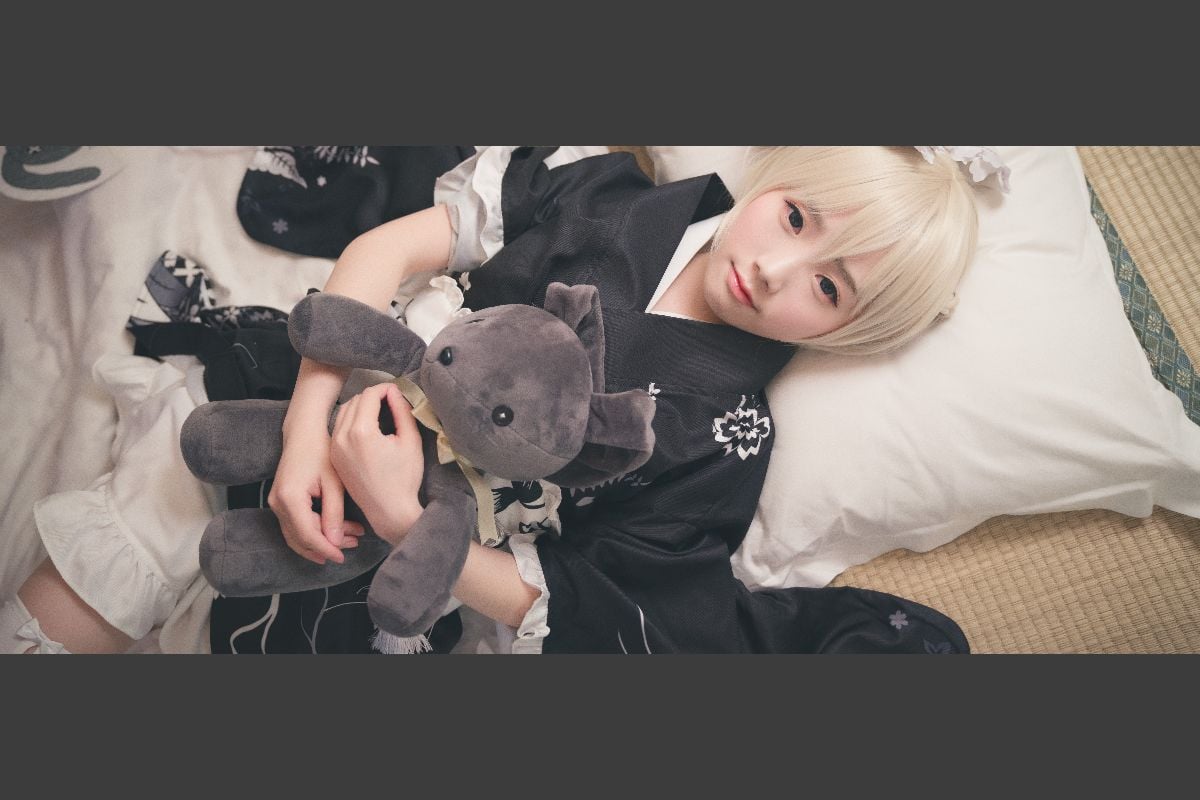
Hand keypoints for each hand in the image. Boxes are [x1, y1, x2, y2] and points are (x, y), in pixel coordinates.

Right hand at [268, 425, 364, 565]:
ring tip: (348, 539)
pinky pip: (294, 526)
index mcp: (291, 498)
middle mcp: (277, 503)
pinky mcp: (279, 502)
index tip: (343, 557)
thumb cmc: (321, 451)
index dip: (326, 549)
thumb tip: (336, 543)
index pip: (308, 535)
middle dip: (327, 546)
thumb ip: (335, 514)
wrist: (303, 432)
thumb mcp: (334, 483)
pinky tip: (333, 532)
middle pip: (301, 539)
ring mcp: (275, 503)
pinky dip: (313, 532)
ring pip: (296, 535)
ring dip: (321, 541)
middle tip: (353, 544)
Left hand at [330, 382, 424, 543]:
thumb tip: (395, 392)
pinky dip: (352, 420)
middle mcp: (342, 437)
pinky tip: (368, 427)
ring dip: (361, 406)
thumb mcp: (410, 441)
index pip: (371, 395)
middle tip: (392, 399)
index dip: (386, 388)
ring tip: (381, 411)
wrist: (389, 511)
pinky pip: (339, 428)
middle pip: (356, 400)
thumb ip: (403, 411)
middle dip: (374, 395)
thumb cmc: (405, 479)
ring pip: (345, 412)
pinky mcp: (334, 457)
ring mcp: (335, 448)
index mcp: (362, 431)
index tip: (398, 391)